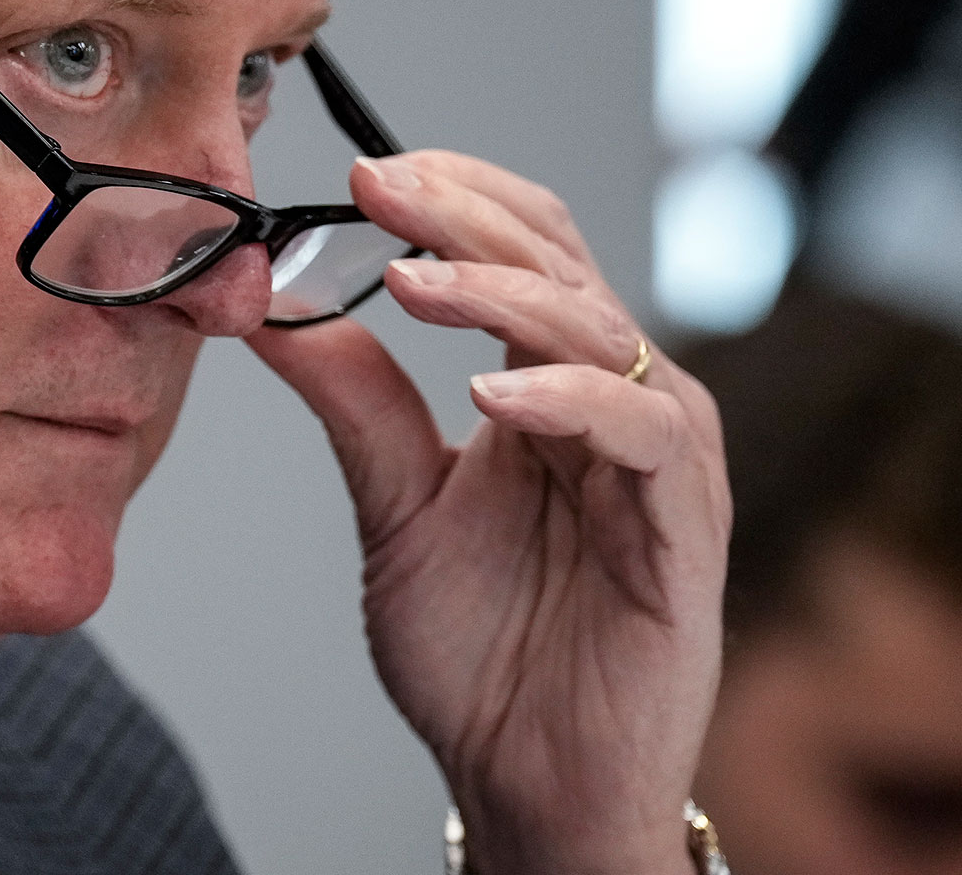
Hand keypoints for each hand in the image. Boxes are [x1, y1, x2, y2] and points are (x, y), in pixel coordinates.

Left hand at [247, 152, 728, 874]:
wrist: (531, 786)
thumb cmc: (485, 655)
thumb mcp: (395, 506)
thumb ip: (355, 402)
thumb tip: (275, 306)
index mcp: (551, 383)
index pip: (523, 248)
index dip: (451, 199)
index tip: (359, 175)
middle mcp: (616, 402)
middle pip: (561, 262)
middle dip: (466, 215)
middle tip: (378, 187)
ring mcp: (660, 458)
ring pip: (601, 328)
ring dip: (503, 293)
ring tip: (411, 282)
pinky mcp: (686, 524)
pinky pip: (643, 432)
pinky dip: (567, 399)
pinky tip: (491, 395)